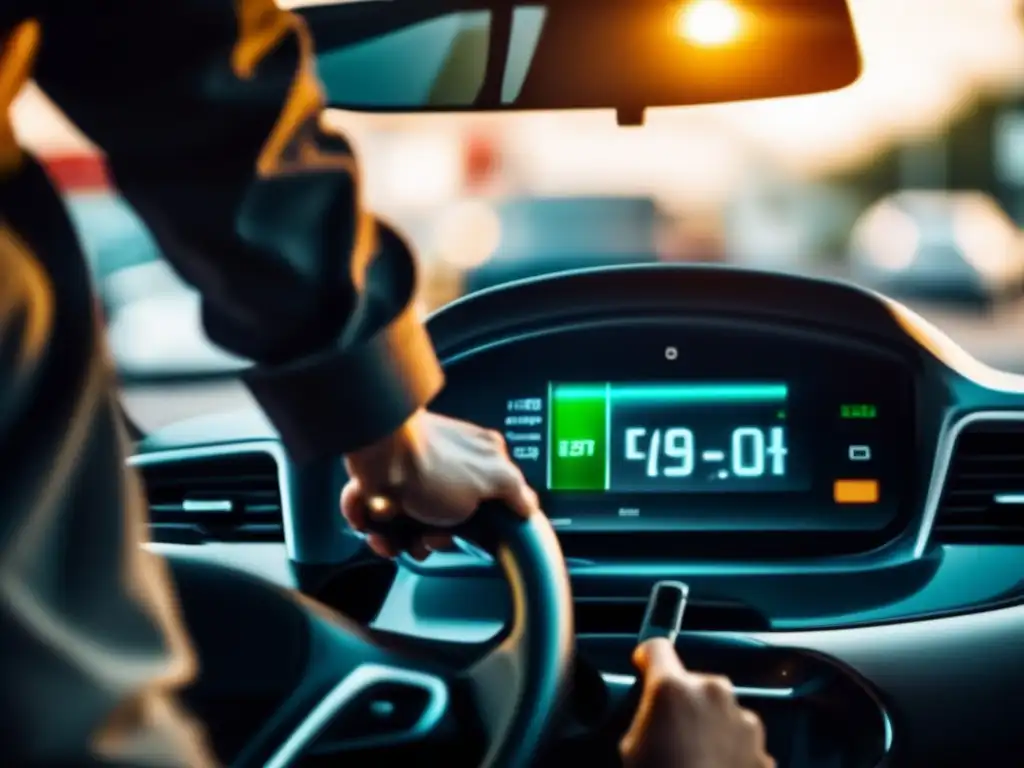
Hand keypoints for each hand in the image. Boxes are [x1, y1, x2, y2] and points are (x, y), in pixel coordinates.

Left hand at [340, 410, 539, 558]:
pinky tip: (376, 522)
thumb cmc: (433, 460)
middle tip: (428, 535)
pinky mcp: (381, 483)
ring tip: (394, 532)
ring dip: (400, 537)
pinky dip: (373, 523)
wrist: (379, 449)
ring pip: (410, 524)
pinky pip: (378, 515)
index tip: (466, 535)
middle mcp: (446, 467)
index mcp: (480, 461)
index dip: (477, 529)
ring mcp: (412, 476)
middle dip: (434, 537)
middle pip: (446, 521)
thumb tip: (529, 505)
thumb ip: (516, 492)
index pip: (487, 505)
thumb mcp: (495, 479)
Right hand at [621, 639, 774, 767]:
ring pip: (722, 711)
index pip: (657, 648)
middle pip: (694, 682)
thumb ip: (648, 715)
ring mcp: (743, 721)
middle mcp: (712, 693)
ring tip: (696, 761)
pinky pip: (741, 741)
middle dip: (685, 701)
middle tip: (672, 733)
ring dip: (711, 726)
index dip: (647, 658)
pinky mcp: (763, 749)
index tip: (645, 665)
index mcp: (672, 688)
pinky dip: (731, 753)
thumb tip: (656, 713)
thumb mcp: (631, 745)